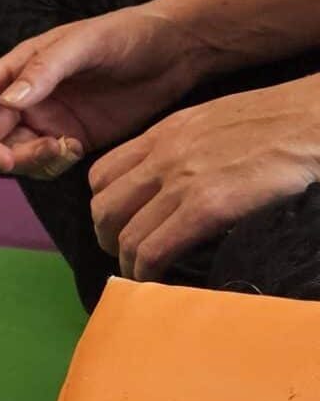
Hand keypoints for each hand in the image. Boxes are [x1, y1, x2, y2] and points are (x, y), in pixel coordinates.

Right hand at [0, 3, 213, 178]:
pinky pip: (47, 163)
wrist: (177, 52)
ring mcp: (51, 121)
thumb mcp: (83, 45)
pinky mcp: (75, 140)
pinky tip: (74, 150)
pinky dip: (51, 165)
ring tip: (60, 149)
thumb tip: (9, 102)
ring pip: (15, 153)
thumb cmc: (126, 35)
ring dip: (25, 160)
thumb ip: (44, 72)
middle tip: (7, 161)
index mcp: (18, 68)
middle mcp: (27, 97)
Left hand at [88, 78, 319, 278]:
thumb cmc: (279, 121)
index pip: (101, 176)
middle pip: (104, 208)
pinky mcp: (208, 206)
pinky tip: (158, 281)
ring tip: (142, 276)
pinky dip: (148, 272)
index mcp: (163, 133)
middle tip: (125, 257)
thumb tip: (172, 181)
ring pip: (126, 234)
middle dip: (108, 239)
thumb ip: (185, 147)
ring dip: (127, 262)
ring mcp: (182, 181)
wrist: (315, 119)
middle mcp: (162, 156)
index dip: (104, 208)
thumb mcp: (213, 122)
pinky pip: (155, 249)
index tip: (119, 227)